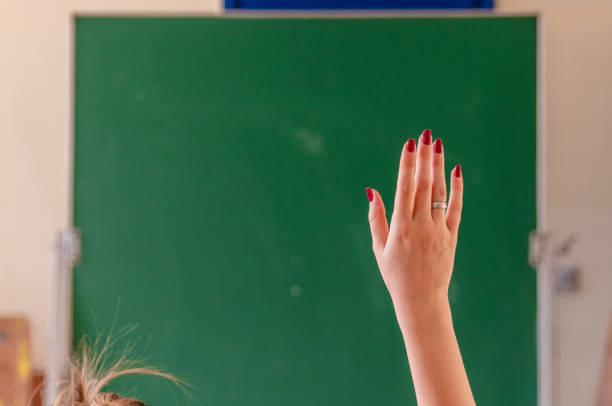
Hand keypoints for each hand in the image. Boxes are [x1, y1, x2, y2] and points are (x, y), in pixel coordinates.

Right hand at [366, 129, 462, 319]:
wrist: (422, 301)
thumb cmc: (395, 276)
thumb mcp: (380, 248)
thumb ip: (377, 218)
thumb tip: (372, 191)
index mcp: (400, 228)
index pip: (405, 189)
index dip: (407, 165)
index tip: (410, 144)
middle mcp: (421, 226)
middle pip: (424, 185)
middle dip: (425, 158)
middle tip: (426, 135)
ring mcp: (439, 231)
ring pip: (440, 193)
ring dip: (439, 167)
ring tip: (438, 144)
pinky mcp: (451, 237)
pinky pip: (455, 208)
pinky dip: (456, 189)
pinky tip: (456, 170)